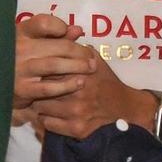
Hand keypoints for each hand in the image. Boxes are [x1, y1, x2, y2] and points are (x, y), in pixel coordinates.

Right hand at [13, 14, 97, 126]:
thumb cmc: (17, 59)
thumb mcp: (30, 43)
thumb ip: (54, 36)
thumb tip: (78, 30)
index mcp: (19, 33)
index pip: (43, 23)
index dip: (60, 27)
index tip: (70, 34)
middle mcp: (18, 48)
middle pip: (58, 45)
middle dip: (80, 51)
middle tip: (91, 57)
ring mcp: (19, 69)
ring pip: (56, 65)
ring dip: (78, 66)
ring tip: (91, 68)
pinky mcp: (22, 89)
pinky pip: (50, 87)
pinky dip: (68, 84)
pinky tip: (80, 83)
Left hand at [29, 42, 149, 141]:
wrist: (127, 109)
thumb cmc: (107, 82)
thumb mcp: (95, 60)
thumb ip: (76, 48)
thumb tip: (59, 33)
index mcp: (80, 71)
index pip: (47, 68)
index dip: (38, 69)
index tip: (34, 70)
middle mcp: (77, 91)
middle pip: (40, 88)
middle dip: (36, 88)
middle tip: (35, 88)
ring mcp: (76, 112)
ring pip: (40, 107)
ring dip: (39, 104)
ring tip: (42, 101)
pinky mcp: (77, 128)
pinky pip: (47, 124)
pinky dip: (46, 119)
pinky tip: (50, 114)